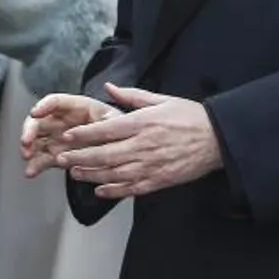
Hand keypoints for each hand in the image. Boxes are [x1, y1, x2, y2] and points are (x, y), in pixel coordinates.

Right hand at [22, 93, 118, 177]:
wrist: (123, 152)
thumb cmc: (121, 131)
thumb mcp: (117, 122)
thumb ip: (104, 122)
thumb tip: (90, 128)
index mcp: (78, 107)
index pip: (57, 101)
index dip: (44, 105)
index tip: (35, 112)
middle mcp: (64, 121)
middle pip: (41, 120)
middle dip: (30, 130)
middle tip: (26, 141)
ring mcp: (59, 138)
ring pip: (37, 140)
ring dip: (29, 147)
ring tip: (27, 158)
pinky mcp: (58, 154)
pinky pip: (43, 158)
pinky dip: (36, 165)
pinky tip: (31, 171)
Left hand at [56, 84, 222, 199]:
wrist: (217, 139)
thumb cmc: (190, 117)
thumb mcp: (162, 99)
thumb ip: (132, 96)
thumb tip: (109, 87)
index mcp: (142, 123)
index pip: (105, 130)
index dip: (83, 135)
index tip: (67, 137)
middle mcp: (143, 145)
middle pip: (103, 154)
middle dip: (79, 157)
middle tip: (61, 159)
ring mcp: (150, 165)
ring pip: (113, 174)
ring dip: (91, 175)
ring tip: (75, 174)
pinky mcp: (158, 181)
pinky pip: (131, 188)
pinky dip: (113, 191)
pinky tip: (100, 190)